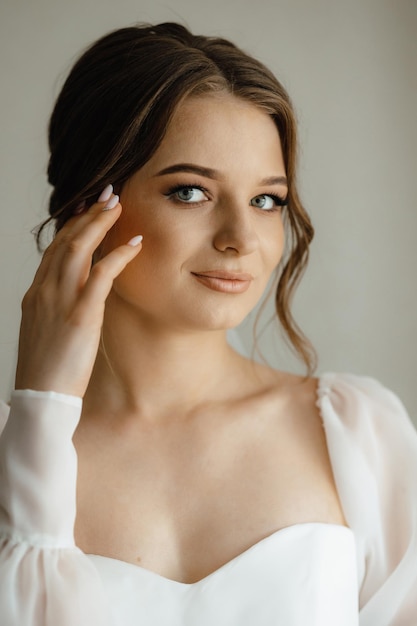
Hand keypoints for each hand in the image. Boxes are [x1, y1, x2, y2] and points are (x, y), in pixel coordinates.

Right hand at [14, 185, 141, 397]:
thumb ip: (60, 310)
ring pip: (78, 248)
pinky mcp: (80, 315)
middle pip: (65, 241)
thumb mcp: (48, 333)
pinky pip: (101, 275)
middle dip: (87, 214)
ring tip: (118, 205)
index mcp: (35, 295)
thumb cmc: (49, 371)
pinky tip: (135, 243)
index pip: (54, 250)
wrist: (41, 399)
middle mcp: (44, 291)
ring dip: (100, 223)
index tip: (89, 210)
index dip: (72, 226)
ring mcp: (59, 301)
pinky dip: (118, 255)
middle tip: (107, 194)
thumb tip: (79, 300)